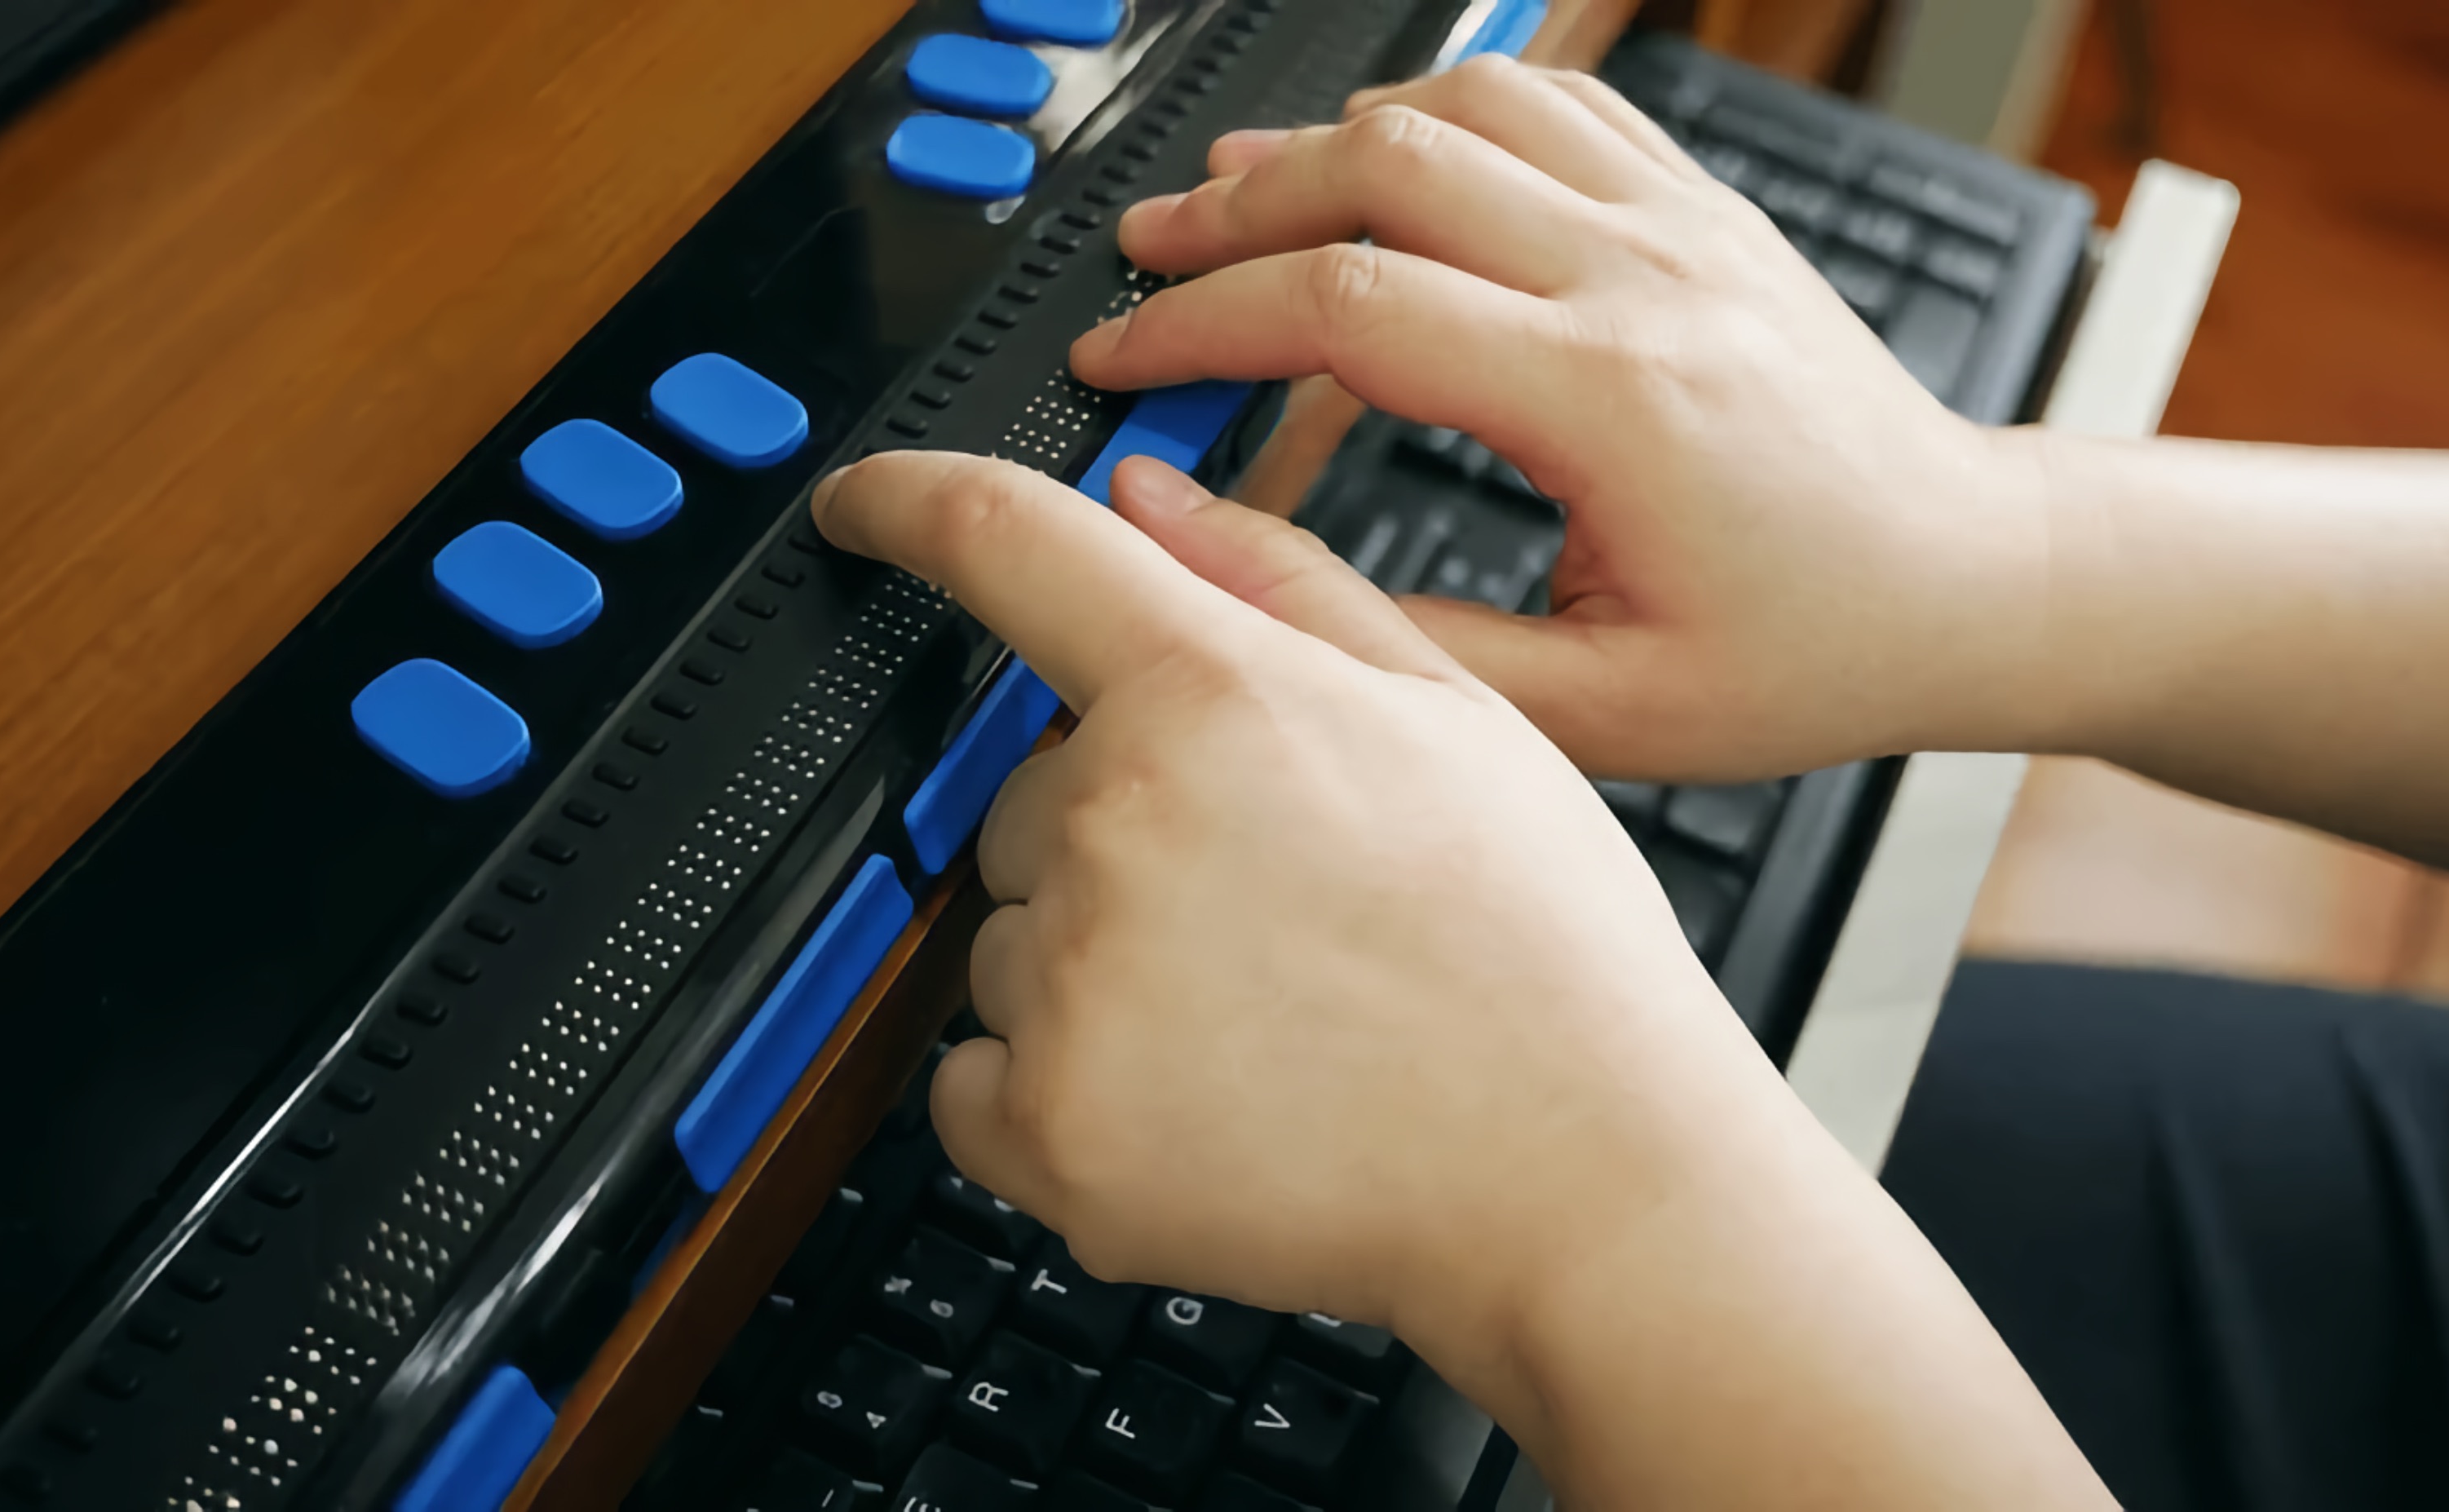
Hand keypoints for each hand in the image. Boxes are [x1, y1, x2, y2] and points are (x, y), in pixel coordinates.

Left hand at [816, 446, 1742, 1332]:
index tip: (864, 507)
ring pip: (1005, 941)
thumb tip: (1145, 500)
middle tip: (1264, 906)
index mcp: (1215, 696)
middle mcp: (1117, 822)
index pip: (1005, 543)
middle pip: (1022, 794)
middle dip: (1110, 833)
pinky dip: (1049, 1091)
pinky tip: (1195, 1098)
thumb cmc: (1543, 955)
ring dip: (1089, 968)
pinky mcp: (1048, 1128)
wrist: (1585, 1177)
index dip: (907, 502)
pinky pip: (970, 1081)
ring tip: (1258, 1018)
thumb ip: (1278, 582)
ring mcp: (1071, 982)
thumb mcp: (1457, 716)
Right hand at [1072, 56, 2060, 780]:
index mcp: (1612, 401)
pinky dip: (1440, 106)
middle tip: (1143, 259)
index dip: (1204, 324)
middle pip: (1384, 167)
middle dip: (1233, 210)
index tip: (1125, 363)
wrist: (1971, 577)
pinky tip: (1378, 148)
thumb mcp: (1604, 709)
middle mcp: (1644, 278)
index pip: (1351, 306)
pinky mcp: (1702, 208)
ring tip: (1231, 194)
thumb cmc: (1817, 649)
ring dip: (1325, 139)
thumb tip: (1241, 568)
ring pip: (1462, 106)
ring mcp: (1680, 223)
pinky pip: (1554, 101)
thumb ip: (1406, 641)